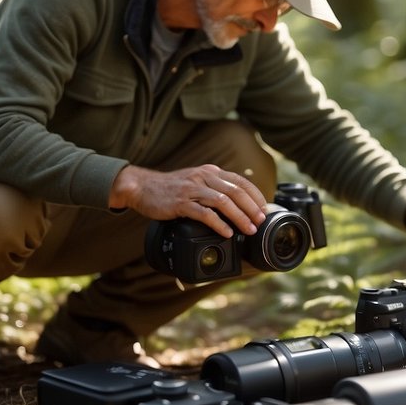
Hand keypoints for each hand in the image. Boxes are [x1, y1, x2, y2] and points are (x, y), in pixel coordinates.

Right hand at [109, 163, 266, 236]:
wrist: (141, 187)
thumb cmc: (170, 188)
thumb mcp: (196, 181)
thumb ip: (214, 187)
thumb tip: (237, 204)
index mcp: (210, 172)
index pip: (240, 181)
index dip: (255, 195)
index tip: (264, 209)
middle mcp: (203, 177)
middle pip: (235, 191)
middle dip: (251, 208)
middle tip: (260, 221)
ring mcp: (192, 189)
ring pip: (223, 202)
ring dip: (239, 217)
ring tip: (248, 229)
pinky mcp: (181, 203)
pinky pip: (204, 213)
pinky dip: (218, 224)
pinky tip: (226, 233)